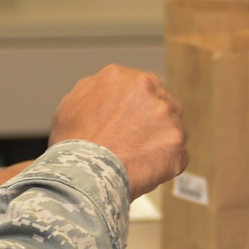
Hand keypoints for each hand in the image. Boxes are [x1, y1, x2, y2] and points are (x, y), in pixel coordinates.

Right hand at [49, 65, 186, 198]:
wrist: (84, 173)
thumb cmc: (72, 144)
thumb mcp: (70, 104)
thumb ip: (94, 91)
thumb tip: (107, 93)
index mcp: (120, 76)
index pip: (140, 88)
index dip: (135, 109)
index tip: (130, 124)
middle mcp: (148, 88)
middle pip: (161, 103)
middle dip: (152, 122)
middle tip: (135, 143)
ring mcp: (166, 114)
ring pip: (171, 128)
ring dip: (160, 142)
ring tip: (136, 158)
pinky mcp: (177, 141)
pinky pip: (177, 154)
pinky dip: (165, 164)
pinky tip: (144, 170)